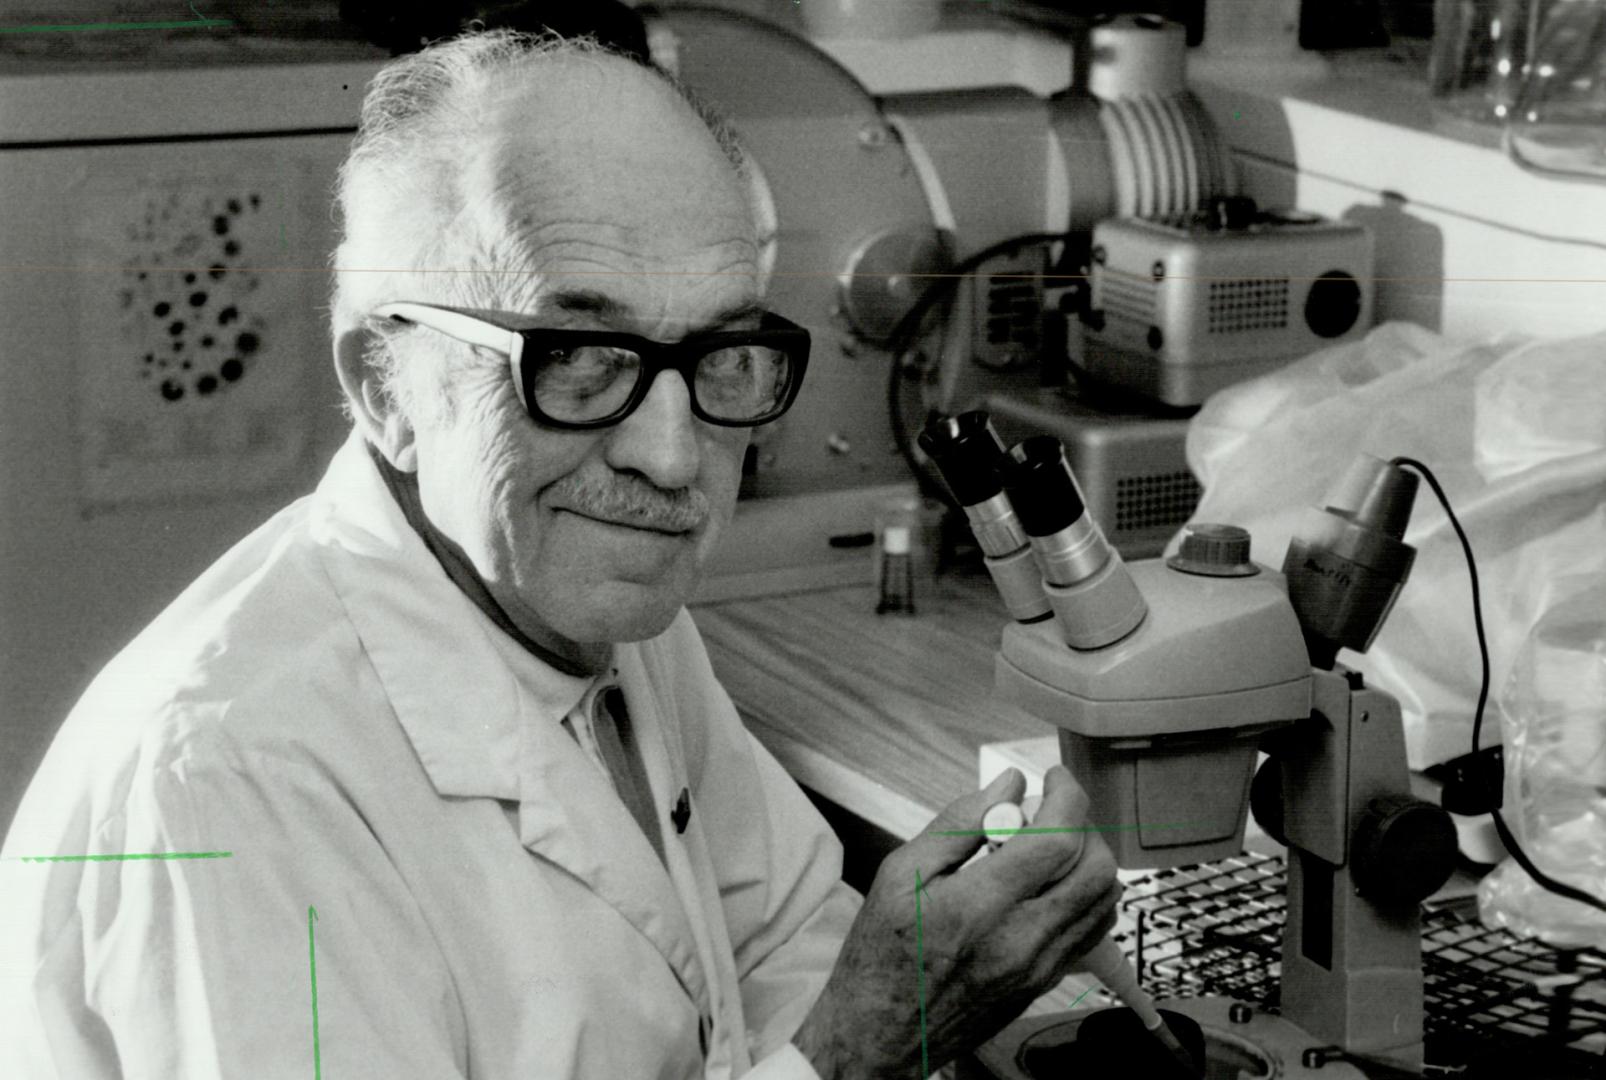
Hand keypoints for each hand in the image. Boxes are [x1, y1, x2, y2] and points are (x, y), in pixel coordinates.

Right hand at [792, 766, 1120, 1078]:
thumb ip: (958, 825)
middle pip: (1095, 868)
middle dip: (1082, 823)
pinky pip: (1093, 929)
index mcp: (979, 906)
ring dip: (1088, 857)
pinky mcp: (1046, 981)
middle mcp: (1022, 940)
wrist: (881, 1034)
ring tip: (1048, 846)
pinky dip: (1087, 894)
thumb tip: (1007, 787)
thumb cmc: (882, 955)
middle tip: (1048, 811)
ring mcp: (1041, 966)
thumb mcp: (900, 875)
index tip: (1052, 778)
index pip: (1057, 840)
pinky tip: (1053, 883)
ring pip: (1104, 899)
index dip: (1066, 796)